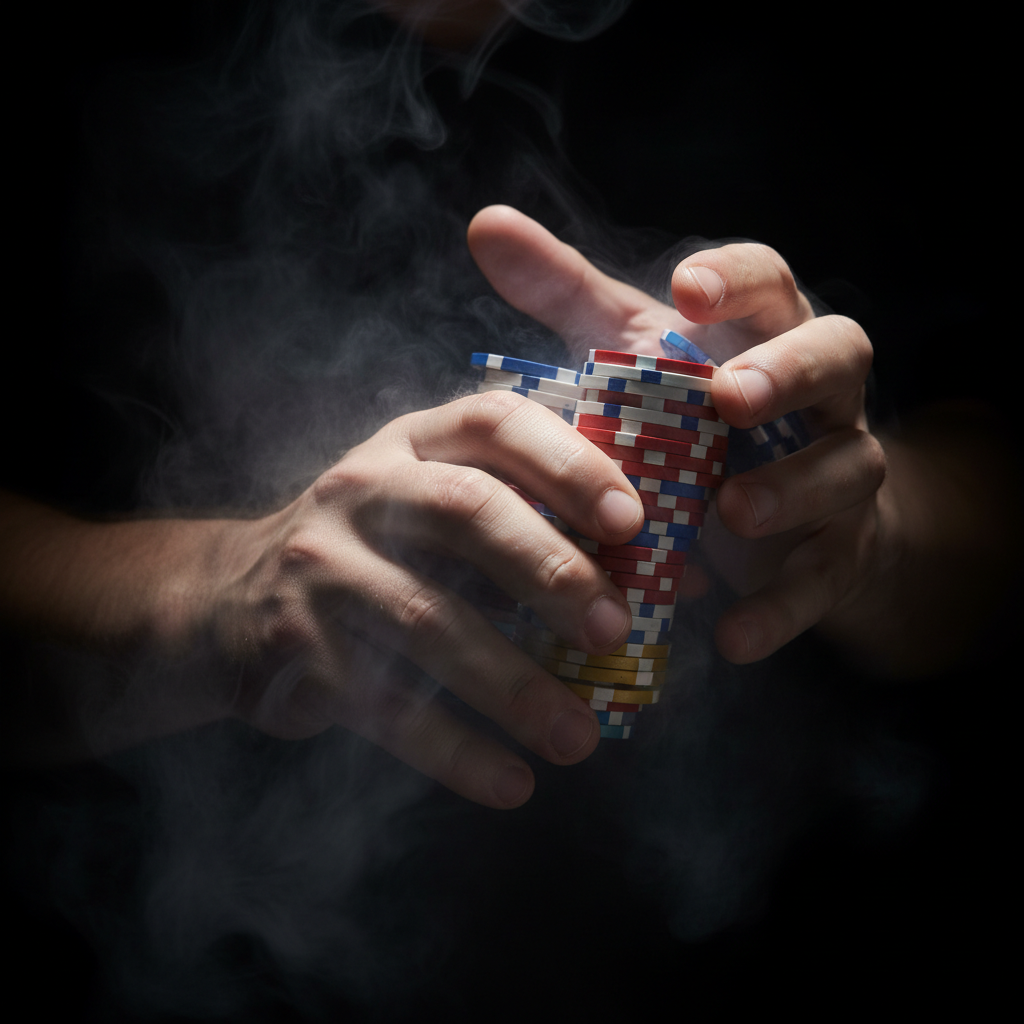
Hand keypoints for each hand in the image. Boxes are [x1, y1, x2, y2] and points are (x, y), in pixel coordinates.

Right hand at [1, 396, 647, 805]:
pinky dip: (455, 750)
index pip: (495, 424)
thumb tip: (664, 582)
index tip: (632, 522)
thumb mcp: (434, 511)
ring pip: (430, 621)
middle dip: (551, 571)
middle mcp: (363, 489)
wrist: (229, 603)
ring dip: (515, 687)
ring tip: (578, 740)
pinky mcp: (295, 647)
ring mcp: (322, 565)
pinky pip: (386, 705)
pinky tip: (511, 783)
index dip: (570, 464)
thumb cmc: (375, 554)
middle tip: (615, 632)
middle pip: (469, 512)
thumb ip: (530, 527)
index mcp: (413, 444)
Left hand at [467, 204, 884, 662]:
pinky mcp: (838, 551)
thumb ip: (567, 295)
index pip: (770, 282)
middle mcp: (818, 393)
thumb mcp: (634, 355)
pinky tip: (732, 636)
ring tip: (731, 511)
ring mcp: (840, 471)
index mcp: (765, 331)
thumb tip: (485, 224)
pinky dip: (783, 607)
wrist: (777, 517)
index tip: (684, 289)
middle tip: (731, 395)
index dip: (737, 281)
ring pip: (849, 466)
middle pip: (839, 355)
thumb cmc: (692, 416)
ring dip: (794, 487)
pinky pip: (826, 576)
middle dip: (791, 372)